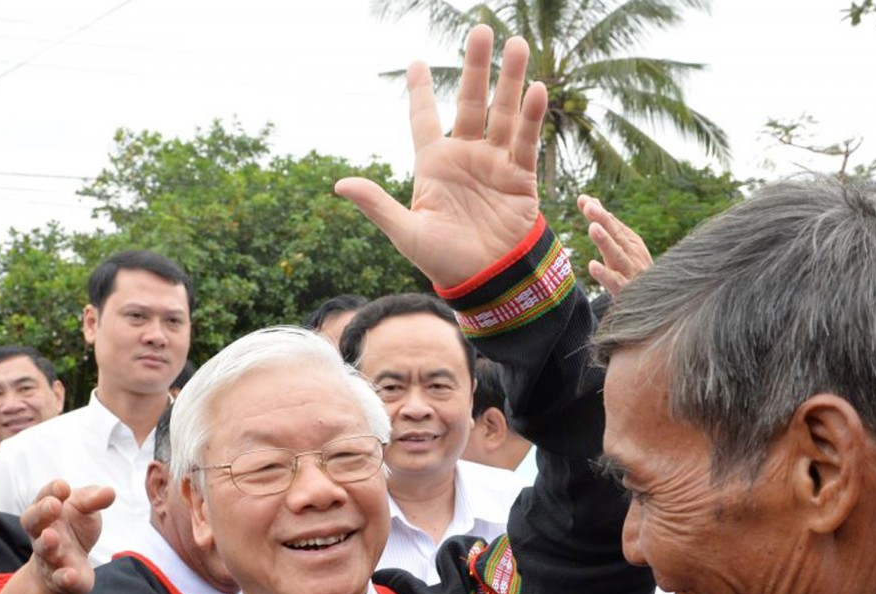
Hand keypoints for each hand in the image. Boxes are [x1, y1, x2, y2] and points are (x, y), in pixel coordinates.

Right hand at [21, 479, 114, 593]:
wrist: (68, 567)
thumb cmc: (74, 530)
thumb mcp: (85, 511)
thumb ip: (94, 500)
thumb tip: (110, 491)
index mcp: (48, 512)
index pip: (44, 497)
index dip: (52, 491)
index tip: (64, 487)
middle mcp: (43, 533)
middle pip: (33, 522)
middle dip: (42, 512)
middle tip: (54, 505)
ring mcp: (50, 557)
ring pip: (44, 550)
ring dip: (47, 544)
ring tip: (52, 537)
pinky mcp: (62, 580)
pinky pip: (60, 579)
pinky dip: (64, 578)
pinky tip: (71, 575)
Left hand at [335, 25, 546, 288]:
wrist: (487, 282)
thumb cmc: (444, 261)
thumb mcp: (406, 233)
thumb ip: (378, 205)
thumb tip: (339, 185)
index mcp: (434, 165)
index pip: (424, 119)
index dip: (421, 92)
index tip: (416, 63)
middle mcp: (465, 157)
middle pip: (472, 103)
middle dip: (476, 67)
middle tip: (482, 29)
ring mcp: (495, 164)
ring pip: (503, 113)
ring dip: (510, 80)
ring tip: (516, 44)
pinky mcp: (520, 177)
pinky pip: (525, 142)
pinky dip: (531, 117)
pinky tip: (535, 90)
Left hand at [579, 194, 652, 294]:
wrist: (655, 301)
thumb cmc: (632, 270)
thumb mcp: (621, 246)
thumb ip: (606, 225)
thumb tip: (589, 200)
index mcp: (630, 243)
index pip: (612, 223)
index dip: (598, 212)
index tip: (583, 199)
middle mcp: (632, 254)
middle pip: (616, 235)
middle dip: (603, 220)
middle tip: (589, 207)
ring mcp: (631, 272)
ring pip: (617, 255)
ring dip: (605, 241)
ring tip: (593, 228)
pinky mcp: (628, 291)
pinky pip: (616, 282)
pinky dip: (606, 274)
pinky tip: (593, 266)